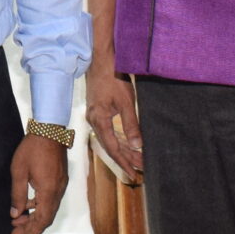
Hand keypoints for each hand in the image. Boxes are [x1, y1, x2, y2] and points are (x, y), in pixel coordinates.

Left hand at [8, 133, 68, 233]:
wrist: (49, 130)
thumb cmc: (32, 148)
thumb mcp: (19, 171)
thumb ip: (18, 194)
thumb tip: (15, 213)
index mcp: (48, 191)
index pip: (42, 219)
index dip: (33, 232)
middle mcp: (57, 191)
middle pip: (46, 216)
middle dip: (31, 227)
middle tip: (15, 233)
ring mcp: (60, 185)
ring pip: (48, 208)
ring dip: (34, 216)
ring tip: (17, 221)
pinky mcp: (59, 179)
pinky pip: (50, 199)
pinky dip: (39, 206)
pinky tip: (28, 205)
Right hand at [86, 68, 141, 182]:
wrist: (101, 60)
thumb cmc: (113, 78)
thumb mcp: (125, 102)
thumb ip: (131, 125)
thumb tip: (137, 146)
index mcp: (99, 121)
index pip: (113, 148)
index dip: (124, 162)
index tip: (134, 173)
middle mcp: (94, 121)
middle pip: (110, 146)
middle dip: (126, 159)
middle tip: (140, 170)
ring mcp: (95, 116)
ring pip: (109, 139)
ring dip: (123, 150)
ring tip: (137, 160)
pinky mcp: (98, 110)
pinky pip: (108, 131)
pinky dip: (119, 139)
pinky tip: (127, 144)